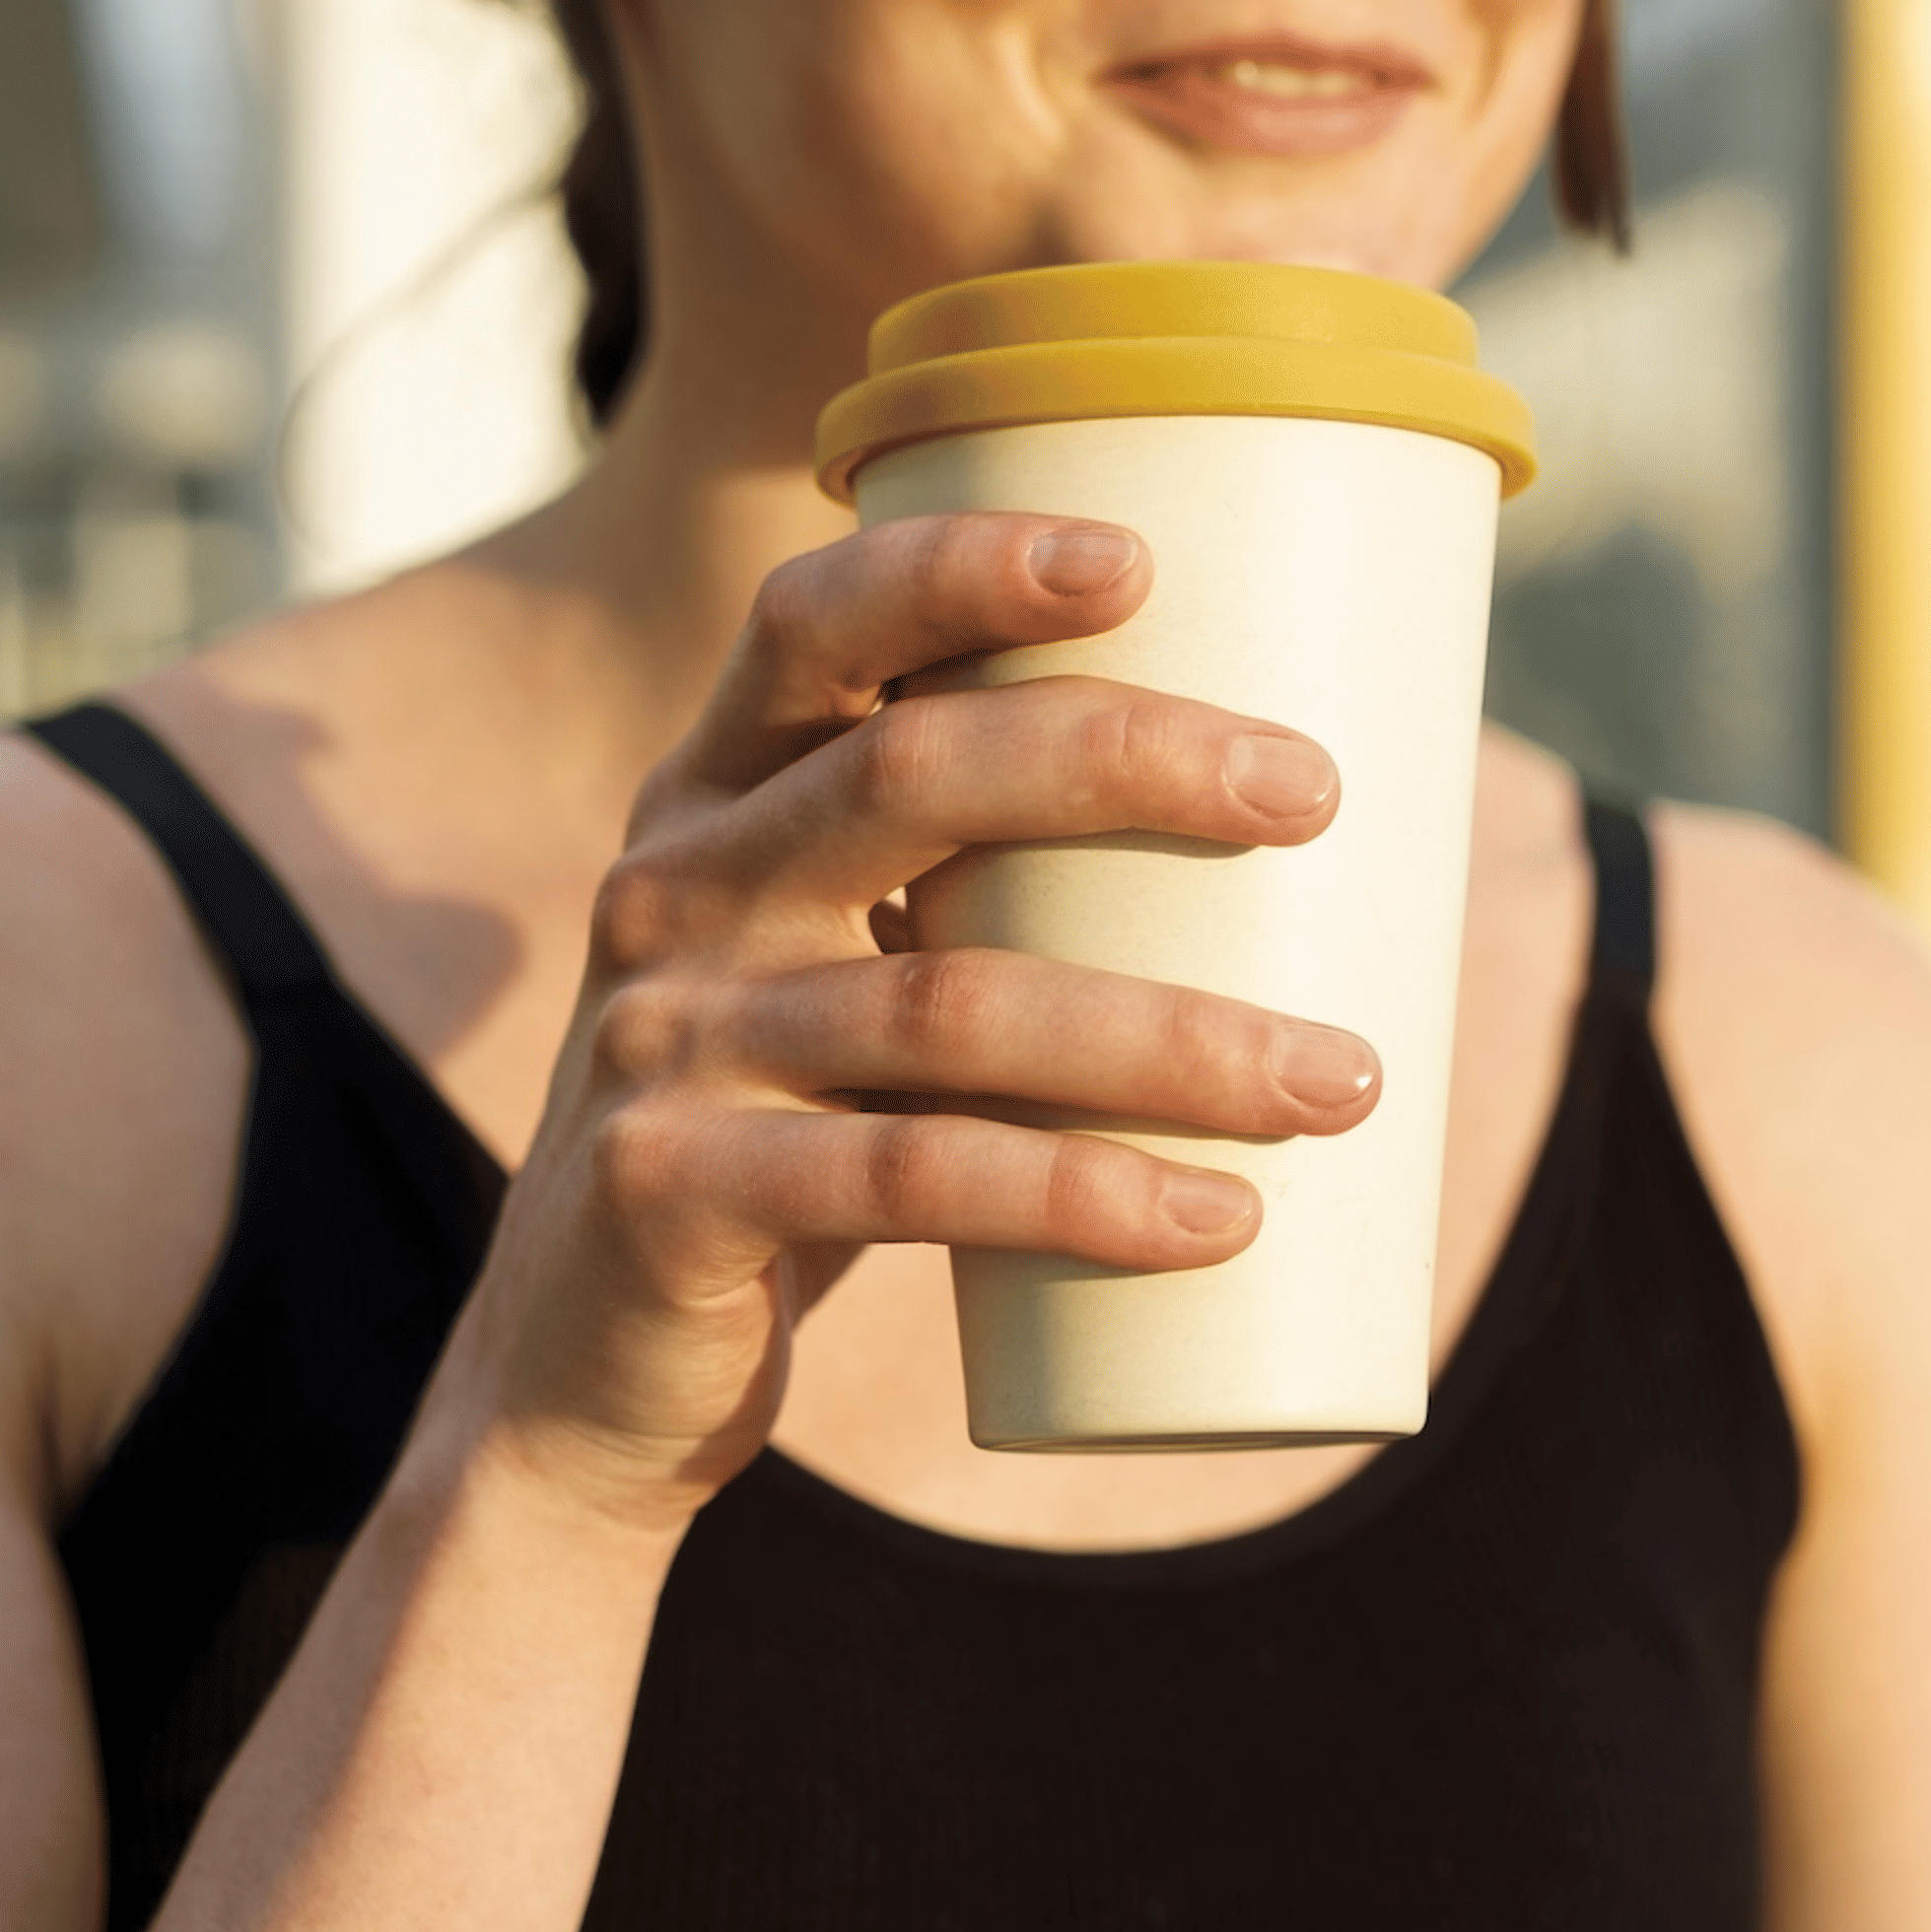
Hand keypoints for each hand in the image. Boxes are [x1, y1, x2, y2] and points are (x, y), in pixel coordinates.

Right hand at [433, 514, 1376, 1522]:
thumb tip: (1301, 851)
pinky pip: (915, 1176)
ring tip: (1340, 1077)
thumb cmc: (800, 1137)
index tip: (1138, 558)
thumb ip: (993, 899)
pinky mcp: (672, 1195)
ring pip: (951, 1003)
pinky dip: (1086, 1193)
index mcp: (720, 796)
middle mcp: (675, 888)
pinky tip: (1217, 1219)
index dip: (962, 568)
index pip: (815, 621)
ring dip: (1175, 1037)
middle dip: (1130, 760)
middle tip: (1314, 790)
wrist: (589, 1372)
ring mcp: (662, 1039)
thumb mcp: (852, 980)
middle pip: (911, 771)